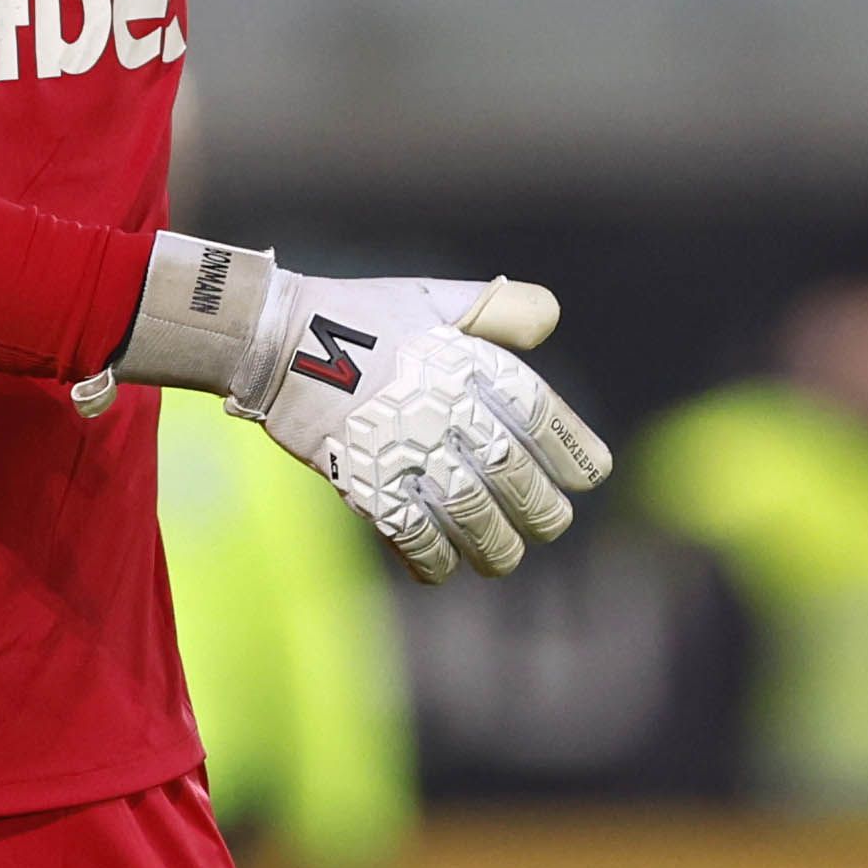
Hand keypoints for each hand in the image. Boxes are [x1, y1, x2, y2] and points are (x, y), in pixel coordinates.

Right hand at [77, 236, 614, 581]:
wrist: (277, 339)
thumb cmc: (365, 317)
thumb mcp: (438, 298)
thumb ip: (503, 309)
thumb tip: (551, 323)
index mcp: (470, 363)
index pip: (540, 416)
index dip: (574, 452)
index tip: (590, 476)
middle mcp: (444, 407)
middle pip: (512, 474)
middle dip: (540, 509)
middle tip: (549, 524)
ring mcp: (404, 448)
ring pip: (471, 514)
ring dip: (496, 545)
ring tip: (503, 558)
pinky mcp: (364, 482)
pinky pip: (412, 535)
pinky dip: (433, 560)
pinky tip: (443, 569)